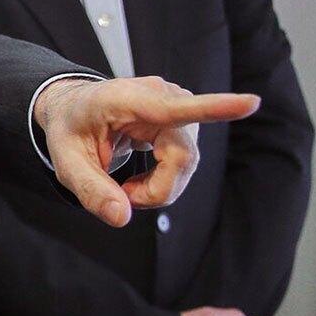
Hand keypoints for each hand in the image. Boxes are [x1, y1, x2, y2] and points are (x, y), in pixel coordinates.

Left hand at [32, 77, 258, 225]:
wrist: (75, 108)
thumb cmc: (70, 128)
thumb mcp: (65, 161)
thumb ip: (89, 189)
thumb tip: (122, 217)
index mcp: (128, 99)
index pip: (176, 107)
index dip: (215, 108)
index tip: (250, 103)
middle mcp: (162, 98)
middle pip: (181, 159)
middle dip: (155, 191)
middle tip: (120, 197)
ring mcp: (178, 108)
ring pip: (185, 165)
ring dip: (157, 188)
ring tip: (123, 187)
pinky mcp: (184, 123)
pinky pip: (184, 164)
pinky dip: (162, 182)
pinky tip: (138, 181)